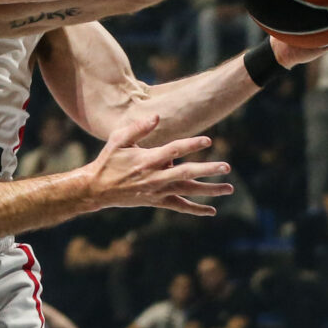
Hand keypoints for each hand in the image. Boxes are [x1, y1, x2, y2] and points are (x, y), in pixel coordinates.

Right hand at [84, 116, 233, 214]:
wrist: (98, 189)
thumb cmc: (109, 160)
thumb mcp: (118, 140)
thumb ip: (138, 128)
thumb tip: (157, 117)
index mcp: (147, 160)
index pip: (174, 150)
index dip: (191, 145)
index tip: (208, 141)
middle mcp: (155, 177)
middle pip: (186, 173)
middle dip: (208, 170)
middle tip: (227, 167)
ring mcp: (158, 191)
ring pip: (188, 191)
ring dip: (210, 190)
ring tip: (229, 188)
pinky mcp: (157, 201)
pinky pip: (180, 206)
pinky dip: (196, 209)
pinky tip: (212, 210)